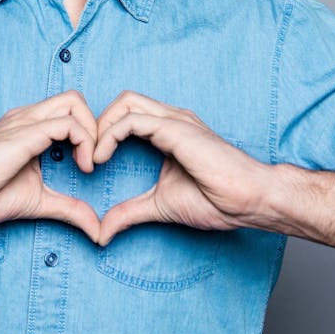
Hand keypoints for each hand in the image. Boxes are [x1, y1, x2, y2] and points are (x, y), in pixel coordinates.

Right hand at [0, 90, 100, 241]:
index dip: (89, 134)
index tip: (89, 167)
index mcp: (30, 128)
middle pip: (76, 99)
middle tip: (94, 160)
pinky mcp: (25, 133)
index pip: (70, 111)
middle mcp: (29, 118)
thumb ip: (69, 209)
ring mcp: (26, 122)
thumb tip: (96, 230)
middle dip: (96, 127)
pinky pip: (68, 123)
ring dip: (93, 132)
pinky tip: (83, 167)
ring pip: (75, 102)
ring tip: (88, 164)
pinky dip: (86, 142)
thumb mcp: (38, 202)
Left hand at [93, 90, 275, 245]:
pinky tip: (100, 160)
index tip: (89, 164)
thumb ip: (129, 213)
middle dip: (96, 124)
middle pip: (122, 101)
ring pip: (124, 103)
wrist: (249, 201)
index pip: (126, 114)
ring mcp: (175, 120)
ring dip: (99, 127)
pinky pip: (132, 120)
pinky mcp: (176, 129)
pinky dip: (109, 136)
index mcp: (168, 132)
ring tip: (91, 159)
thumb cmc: (218, 200)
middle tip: (85, 157)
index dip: (103, 133)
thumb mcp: (159, 207)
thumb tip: (102, 232)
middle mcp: (171, 119)